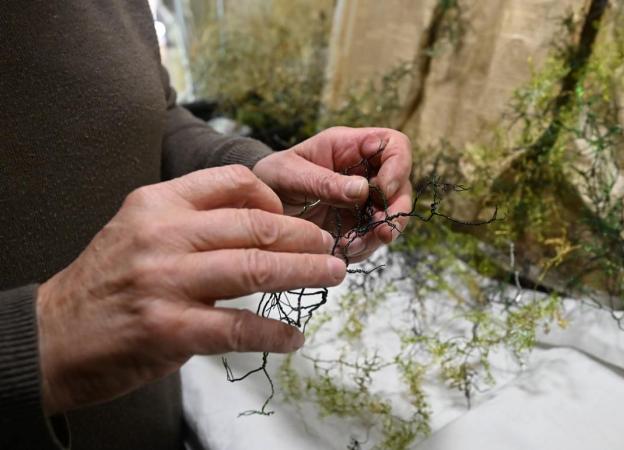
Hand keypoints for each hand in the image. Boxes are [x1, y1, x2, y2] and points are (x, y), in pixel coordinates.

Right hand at [36, 165, 345, 413]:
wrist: (53, 334)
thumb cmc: (106, 281)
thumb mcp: (139, 229)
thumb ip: (192, 219)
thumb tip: (263, 221)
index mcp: (158, 202)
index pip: (234, 181)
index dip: (276, 198)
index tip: (295, 216)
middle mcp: (163, 234)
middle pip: (256, 225)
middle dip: (305, 237)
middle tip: (330, 247)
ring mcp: (166, 281)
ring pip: (257, 269)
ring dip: (305, 273)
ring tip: (332, 276)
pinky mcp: (169, 329)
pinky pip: (240, 327)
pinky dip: (275, 333)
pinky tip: (294, 338)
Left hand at [253, 127, 411, 262]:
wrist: (255, 207)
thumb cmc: (270, 177)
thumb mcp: (289, 173)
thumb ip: (323, 181)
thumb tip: (362, 190)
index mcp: (350, 147)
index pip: (394, 145)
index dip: (398, 166)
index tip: (383, 190)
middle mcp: (362, 173)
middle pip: (401, 186)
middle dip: (397, 210)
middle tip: (382, 231)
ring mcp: (362, 202)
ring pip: (391, 216)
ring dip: (379, 234)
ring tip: (352, 245)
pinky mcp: (356, 227)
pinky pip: (372, 239)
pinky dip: (363, 248)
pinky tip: (343, 250)